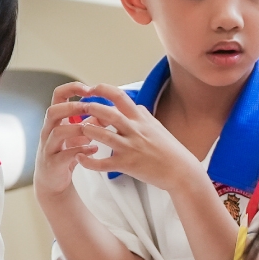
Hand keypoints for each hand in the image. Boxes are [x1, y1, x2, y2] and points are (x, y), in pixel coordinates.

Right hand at [34, 83, 110, 199]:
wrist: (53, 180)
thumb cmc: (66, 153)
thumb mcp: (78, 134)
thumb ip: (91, 122)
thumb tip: (109, 109)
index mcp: (56, 120)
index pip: (58, 96)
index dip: (72, 88)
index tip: (89, 88)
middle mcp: (48, 131)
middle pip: (53, 111)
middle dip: (72, 107)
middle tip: (89, 107)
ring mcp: (49, 147)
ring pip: (57, 132)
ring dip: (76, 128)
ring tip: (91, 129)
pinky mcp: (53, 163)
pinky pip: (64, 154)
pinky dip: (80, 151)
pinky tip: (94, 149)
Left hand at [72, 83, 204, 194]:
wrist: (180, 170)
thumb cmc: (170, 149)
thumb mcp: (157, 126)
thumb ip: (143, 115)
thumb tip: (136, 105)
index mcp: (140, 118)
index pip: (120, 96)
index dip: (103, 89)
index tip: (91, 89)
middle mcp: (135, 130)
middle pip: (108, 113)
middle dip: (90, 108)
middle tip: (78, 107)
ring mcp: (130, 147)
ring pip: (103, 136)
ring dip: (87, 131)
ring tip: (78, 130)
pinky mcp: (127, 165)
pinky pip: (103, 163)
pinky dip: (89, 161)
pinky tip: (80, 157)